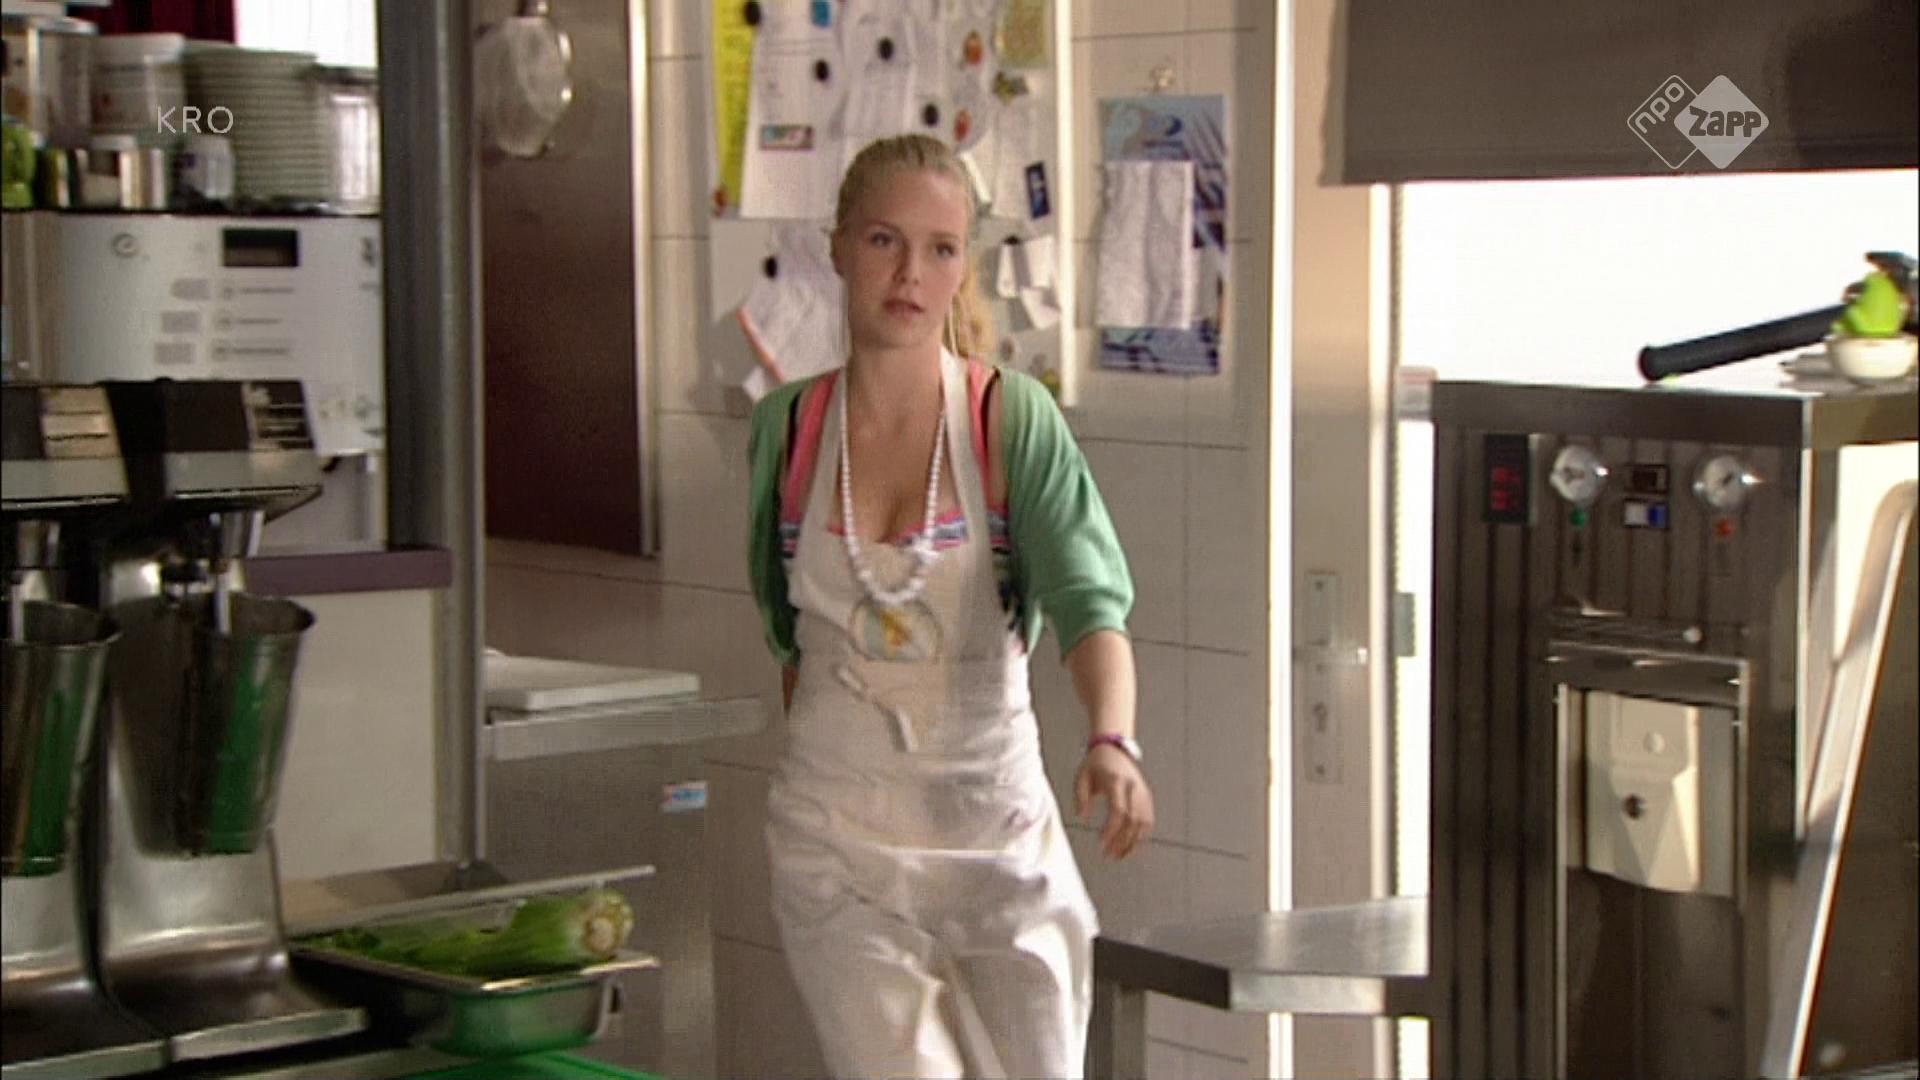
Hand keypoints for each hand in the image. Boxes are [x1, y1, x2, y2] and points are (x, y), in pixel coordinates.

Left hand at [1074, 745, 1154, 859]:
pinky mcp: (1146, 796)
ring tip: (1120, 855)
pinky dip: (1142, 834)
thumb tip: (1082, 818)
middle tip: (1109, 855)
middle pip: (1132, 821)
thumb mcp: (1081, 777)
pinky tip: (1132, 845)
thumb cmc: (1095, 763)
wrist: (1114, 748)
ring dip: (1133, 842)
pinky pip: (1148, 819)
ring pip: (1143, 823)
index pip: (1118, 811)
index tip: (1101, 844)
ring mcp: (1142, 792)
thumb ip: (1081, 798)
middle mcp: (1132, 788)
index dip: (1111, 830)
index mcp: (1116, 782)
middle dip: (1121, 841)